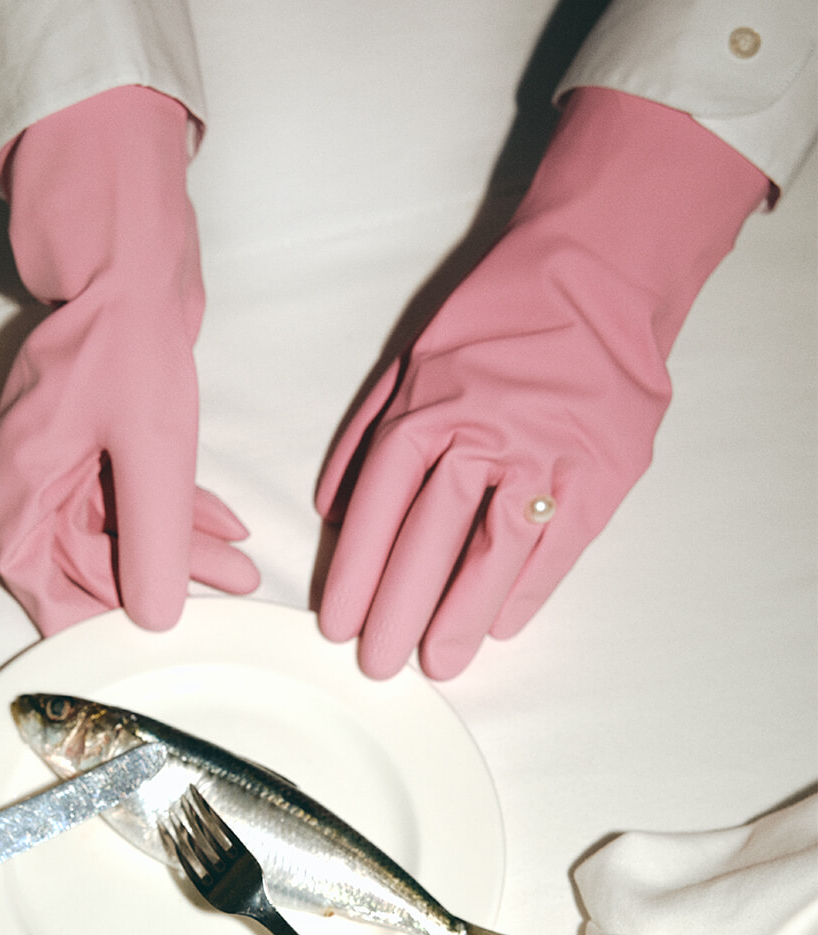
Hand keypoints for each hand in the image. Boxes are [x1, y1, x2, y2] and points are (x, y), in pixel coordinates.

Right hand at [0, 85, 258, 634]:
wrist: (129, 255)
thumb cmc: (125, 341)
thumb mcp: (150, 453)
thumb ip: (152, 542)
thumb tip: (153, 618)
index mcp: (20, 496)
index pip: (49, 594)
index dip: (102, 623)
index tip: (156, 644)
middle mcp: (31, 486)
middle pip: (87, 565)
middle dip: (159, 583)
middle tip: (228, 594)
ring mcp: (61, 461)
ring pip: (117, 531)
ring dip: (179, 550)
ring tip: (244, 569)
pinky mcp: (95, 439)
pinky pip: (131, 494)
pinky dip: (175, 512)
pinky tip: (228, 528)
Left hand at [316, 88, 767, 679]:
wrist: (601, 269)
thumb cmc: (500, 312)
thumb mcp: (413, 356)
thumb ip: (369, 434)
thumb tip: (332, 507)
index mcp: (430, 408)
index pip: (380, 507)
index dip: (356, 572)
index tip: (338, 621)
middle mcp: (484, 436)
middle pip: (430, 540)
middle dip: (399, 610)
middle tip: (378, 664)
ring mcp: (547, 455)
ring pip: (494, 553)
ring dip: (461, 617)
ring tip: (437, 664)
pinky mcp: (601, 471)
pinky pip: (558, 547)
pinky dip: (527, 592)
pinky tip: (501, 630)